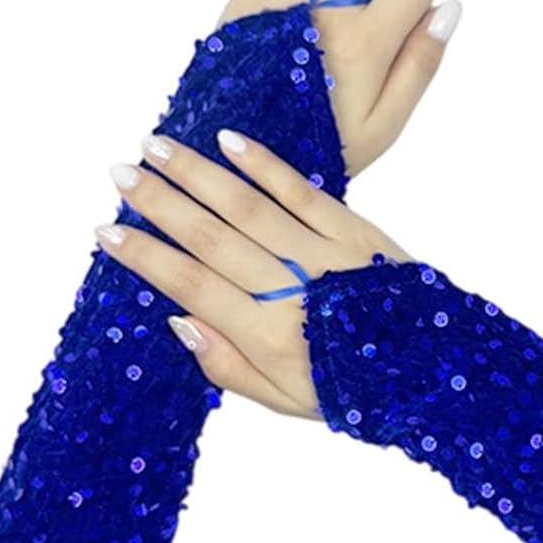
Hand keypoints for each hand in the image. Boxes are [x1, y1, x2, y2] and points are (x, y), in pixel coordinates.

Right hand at [97, 128, 408, 416]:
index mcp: (271, 338)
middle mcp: (294, 292)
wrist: (435, 372)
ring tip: (156, 147)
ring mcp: (326, 256)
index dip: (147, 258)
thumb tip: (176, 321)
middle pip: (213, 239)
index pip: (194, 287)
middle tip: (119, 174)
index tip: (107, 231)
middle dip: (161, 204)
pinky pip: (302, 192)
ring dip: (199, 174)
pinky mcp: (355, 231)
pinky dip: (265, 165)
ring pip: (250, 207)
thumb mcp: (287, 401)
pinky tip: (228, 141)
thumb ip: (228, 367)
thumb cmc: (354, 389)